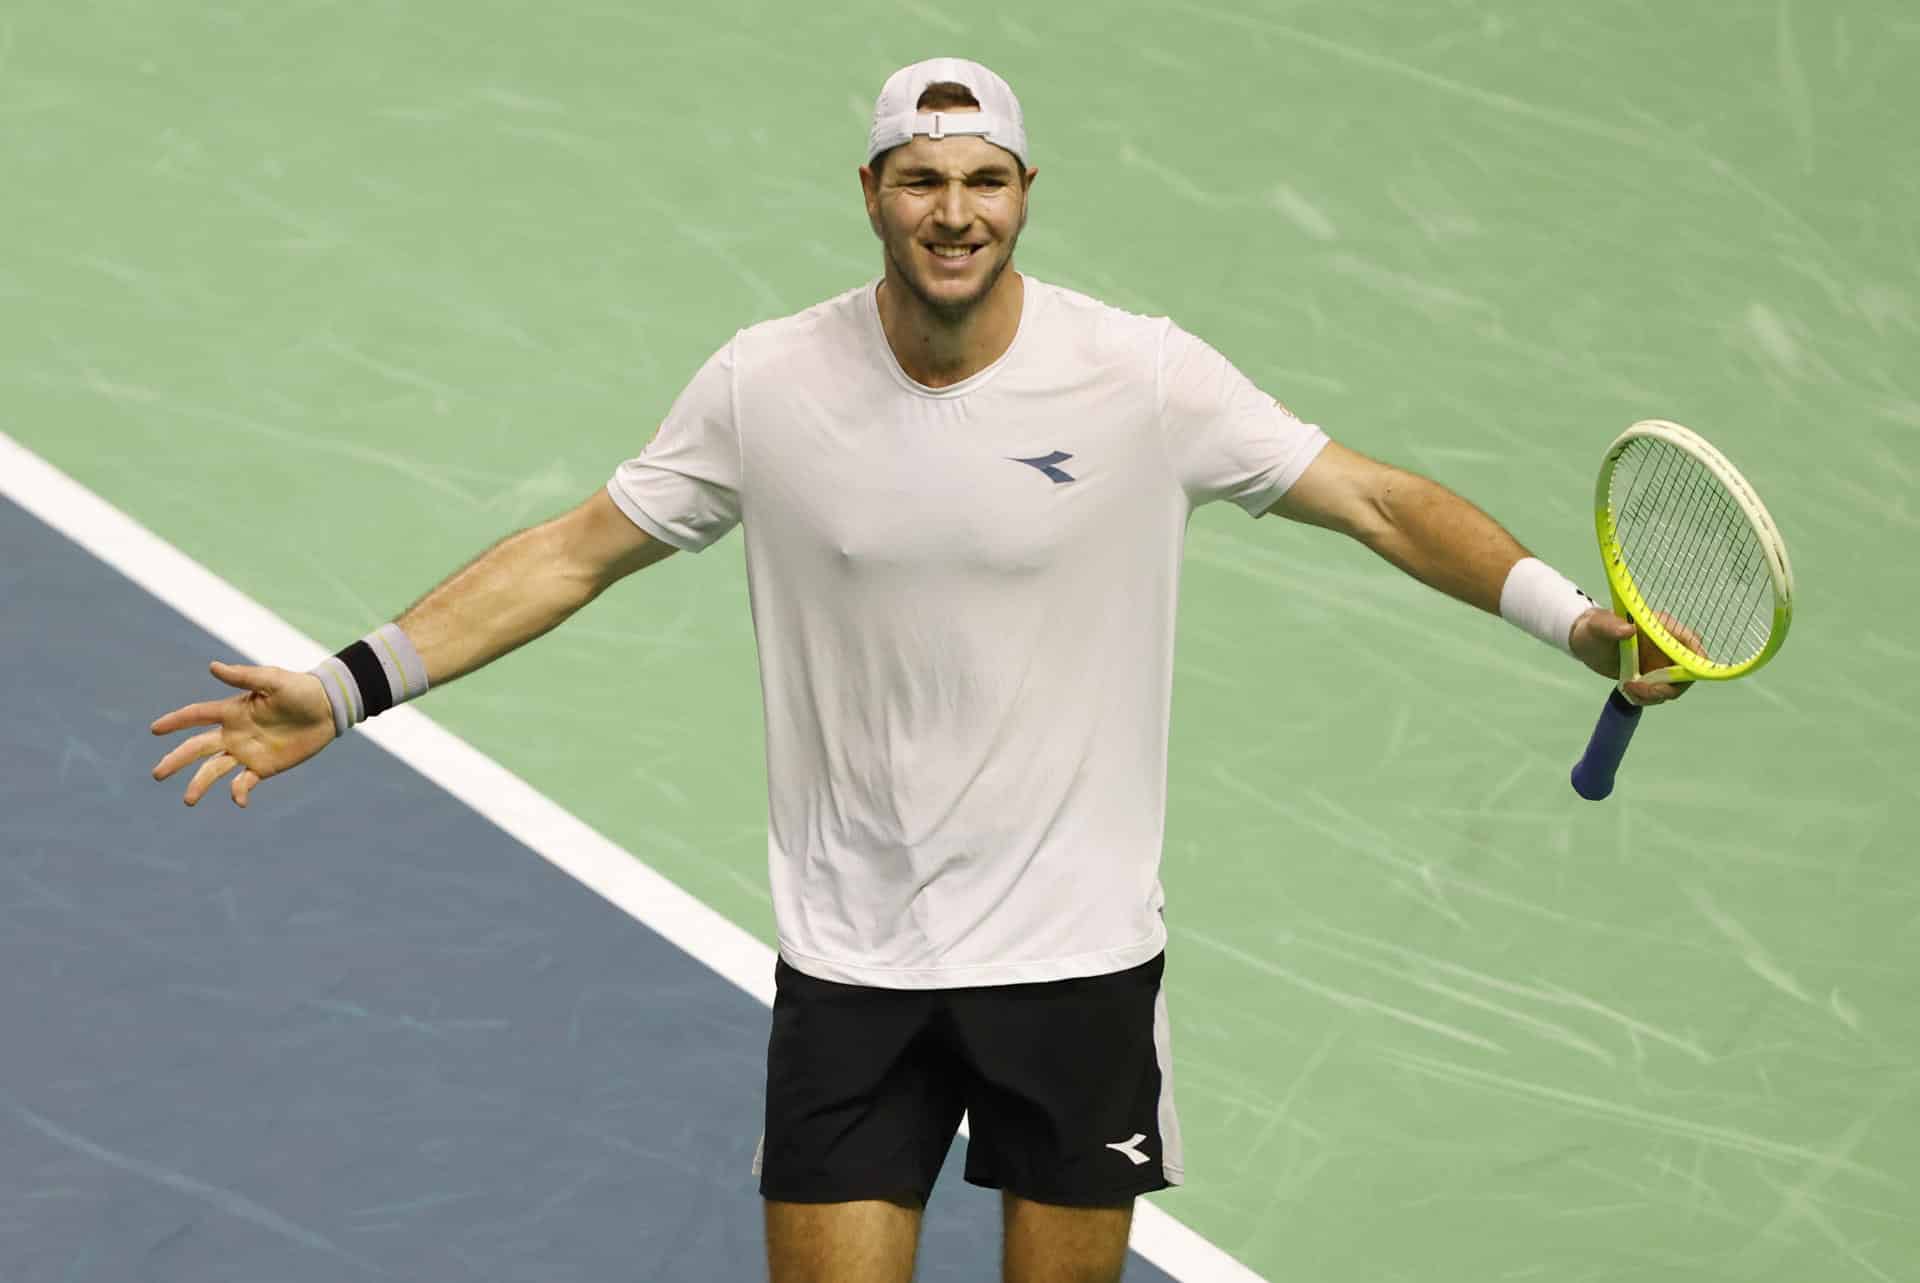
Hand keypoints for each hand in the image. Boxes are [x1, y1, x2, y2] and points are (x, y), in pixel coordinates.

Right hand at [151, 661, 335, 806]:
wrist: (329, 709)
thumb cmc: (301, 690)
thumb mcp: (272, 680)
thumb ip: (243, 676)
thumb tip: (212, 667)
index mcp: (232, 711)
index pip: (196, 716)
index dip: (175, 722)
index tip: (154, 730)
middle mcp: (233, 733)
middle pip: (197, 748)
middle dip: (176, 761)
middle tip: (157, 774)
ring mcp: (246, 752)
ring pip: (214, 770)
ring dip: (200, 783)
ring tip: (188, 800)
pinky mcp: (264, 767)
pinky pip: (244, 783)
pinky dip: (238, 793)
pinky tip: (239, 800)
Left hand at [1568, 608, 1699, 705]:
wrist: (1586, 642)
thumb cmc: (1594, 627)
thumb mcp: (1598, 625)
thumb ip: (1611, 626)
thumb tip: (1627, 630)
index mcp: (1662, 628)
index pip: (1690, 643)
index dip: (1696, 660)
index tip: (1685, 676)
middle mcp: (1666, 647)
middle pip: (1686, 672)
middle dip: (1669, 686)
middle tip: (1646, 690)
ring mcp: (1660, 664)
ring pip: (1672, 687)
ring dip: (1653, 695)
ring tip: (1629, 688)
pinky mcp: (1650, 678)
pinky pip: (1656, 694)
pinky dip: (1644, 698)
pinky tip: (1626, 690)